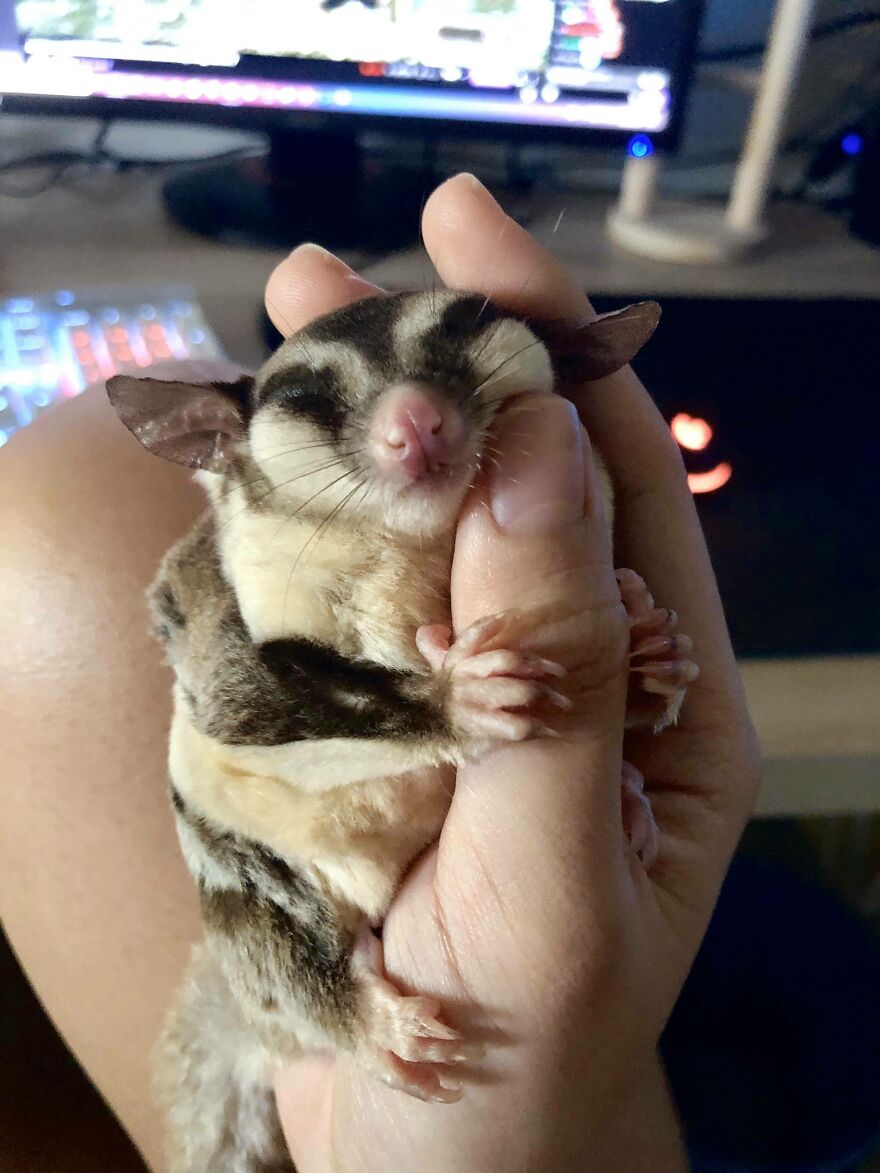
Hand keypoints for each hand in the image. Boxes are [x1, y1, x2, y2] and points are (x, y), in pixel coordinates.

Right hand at [268, 175, 760, 1171]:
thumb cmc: (518, 1056)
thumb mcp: (557, 880)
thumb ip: (555, 676)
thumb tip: (531, 453)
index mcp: (656, 695)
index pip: (612, 483)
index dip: (550, 350)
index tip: (470, 240)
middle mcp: (562, 672)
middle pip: (500, 483)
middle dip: (429, 371)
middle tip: (329, 279)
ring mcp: (457, 697)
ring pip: (407, 534)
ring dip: (346, 442)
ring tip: (273, 346)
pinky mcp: (370, 735)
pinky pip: (331, 610)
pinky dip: (287, 538)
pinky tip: (241, 484)